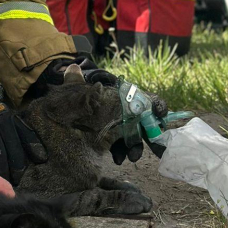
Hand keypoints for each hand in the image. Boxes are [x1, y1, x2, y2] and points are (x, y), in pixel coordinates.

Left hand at [33, 58, 167, 164]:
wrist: (66, 113)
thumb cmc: (74, 99)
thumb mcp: (74, 91)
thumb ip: (75, 82)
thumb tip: (72, 67)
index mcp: (120, 98)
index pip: (144, 100)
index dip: (156, 105)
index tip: (161, 113)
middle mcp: (123, 112)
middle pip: (142, 122)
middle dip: (147, 134)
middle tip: (146, 147)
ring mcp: (119, 126)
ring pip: (134, 136)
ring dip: (134, 147)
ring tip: (128, 157)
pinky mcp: (112, 139)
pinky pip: (122, 146)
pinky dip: (122, 152)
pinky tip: (116, 159)